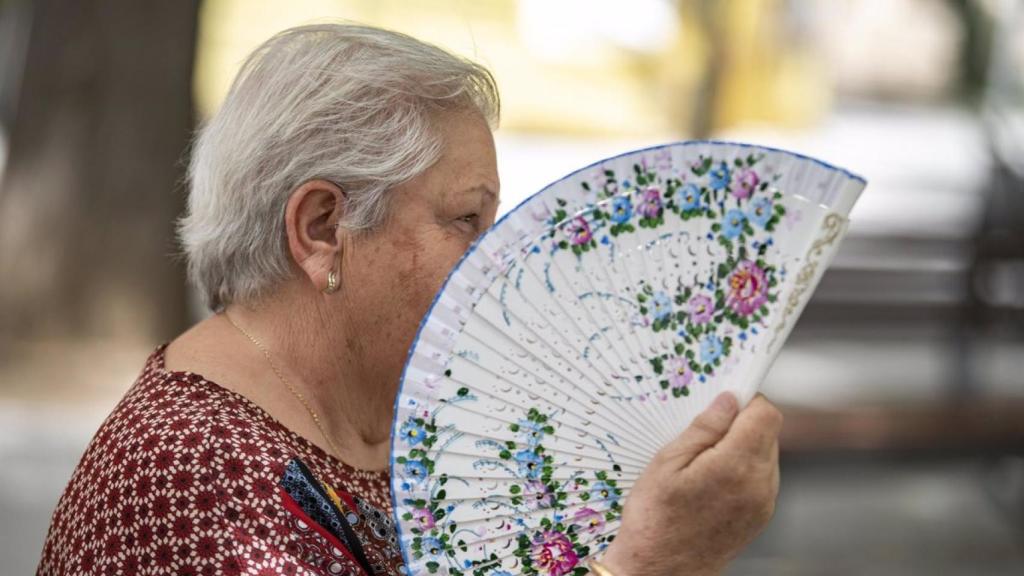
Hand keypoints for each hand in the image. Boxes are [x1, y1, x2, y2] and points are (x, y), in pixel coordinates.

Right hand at [600, 392, 782, 575]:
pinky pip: (762, 476)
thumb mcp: (667, 463)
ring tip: (704, 462)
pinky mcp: (761, 516)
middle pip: (768, 431)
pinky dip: (743, 468)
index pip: (766, 413)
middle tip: (704, 434)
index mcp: (736, 466)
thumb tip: (729, 400)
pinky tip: (713, 480)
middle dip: (741, 423)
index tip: (723, 401)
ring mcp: (764, 503)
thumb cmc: (655, 520)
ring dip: (742, 446)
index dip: (746, 401)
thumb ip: (704, 428)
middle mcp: (759, 485)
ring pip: (767, 453)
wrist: (660, 570)